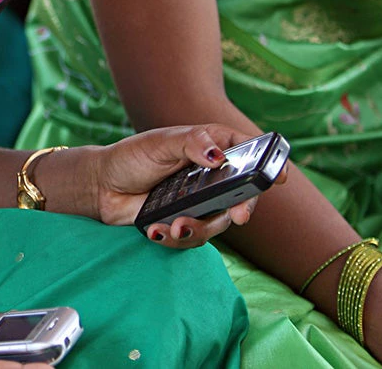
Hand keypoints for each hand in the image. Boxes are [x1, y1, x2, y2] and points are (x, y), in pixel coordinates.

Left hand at [49, 125, 285, 248]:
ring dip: (199, 229)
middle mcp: (212, 177)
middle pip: (243, 196)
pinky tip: (155, 230)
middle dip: (242, 209)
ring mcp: (199, 202)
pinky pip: (192, 238)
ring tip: (174, 226)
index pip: (249, 153)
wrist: (101, 186)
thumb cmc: (132, 157)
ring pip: (218, 224)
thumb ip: (191, 144)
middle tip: (239, 216)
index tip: (280, 178)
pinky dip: (175, 238)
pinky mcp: (184, 222)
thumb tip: (218, 156)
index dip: (269, 164)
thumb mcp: (160, 142)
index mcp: (212, 149)